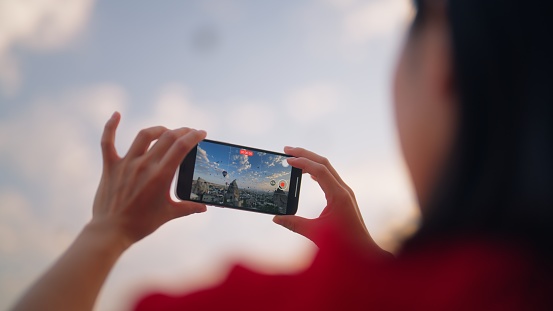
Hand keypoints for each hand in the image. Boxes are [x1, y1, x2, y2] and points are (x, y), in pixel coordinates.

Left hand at [91, 112, 207, 246]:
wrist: (112, 231)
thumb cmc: (141, 224)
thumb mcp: (168, 214)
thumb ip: (188, 208)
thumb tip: (204, 207)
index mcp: (161, 176)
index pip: (182, 147)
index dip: (194, 136)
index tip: (201, 133)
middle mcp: (144, 165)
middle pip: (167, 138)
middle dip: (182, 131)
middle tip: (189, 133)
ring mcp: (126, 164)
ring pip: (144, 136)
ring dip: (158, 130)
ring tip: (166, 132)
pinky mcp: (111, 166)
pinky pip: (108, 142)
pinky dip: (111, 126)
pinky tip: (117, 114)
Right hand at [273, 147, 386, 255]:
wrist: (362, 251)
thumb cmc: (342, 244)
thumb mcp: (315, 233)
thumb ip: (294, 224)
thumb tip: (275, 218)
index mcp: (338, 195)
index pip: (320, 170)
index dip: (302, 162)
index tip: (287, 159)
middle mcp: (343, 190)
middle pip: (323, 163)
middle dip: (305, 154)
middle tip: (286, 149)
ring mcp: (345, 192)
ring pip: (327, 169)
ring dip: (310, 161)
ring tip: (294, 158)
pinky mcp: (343, 197)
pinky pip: (329, 177)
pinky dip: (316, 171)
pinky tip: (307, 174)